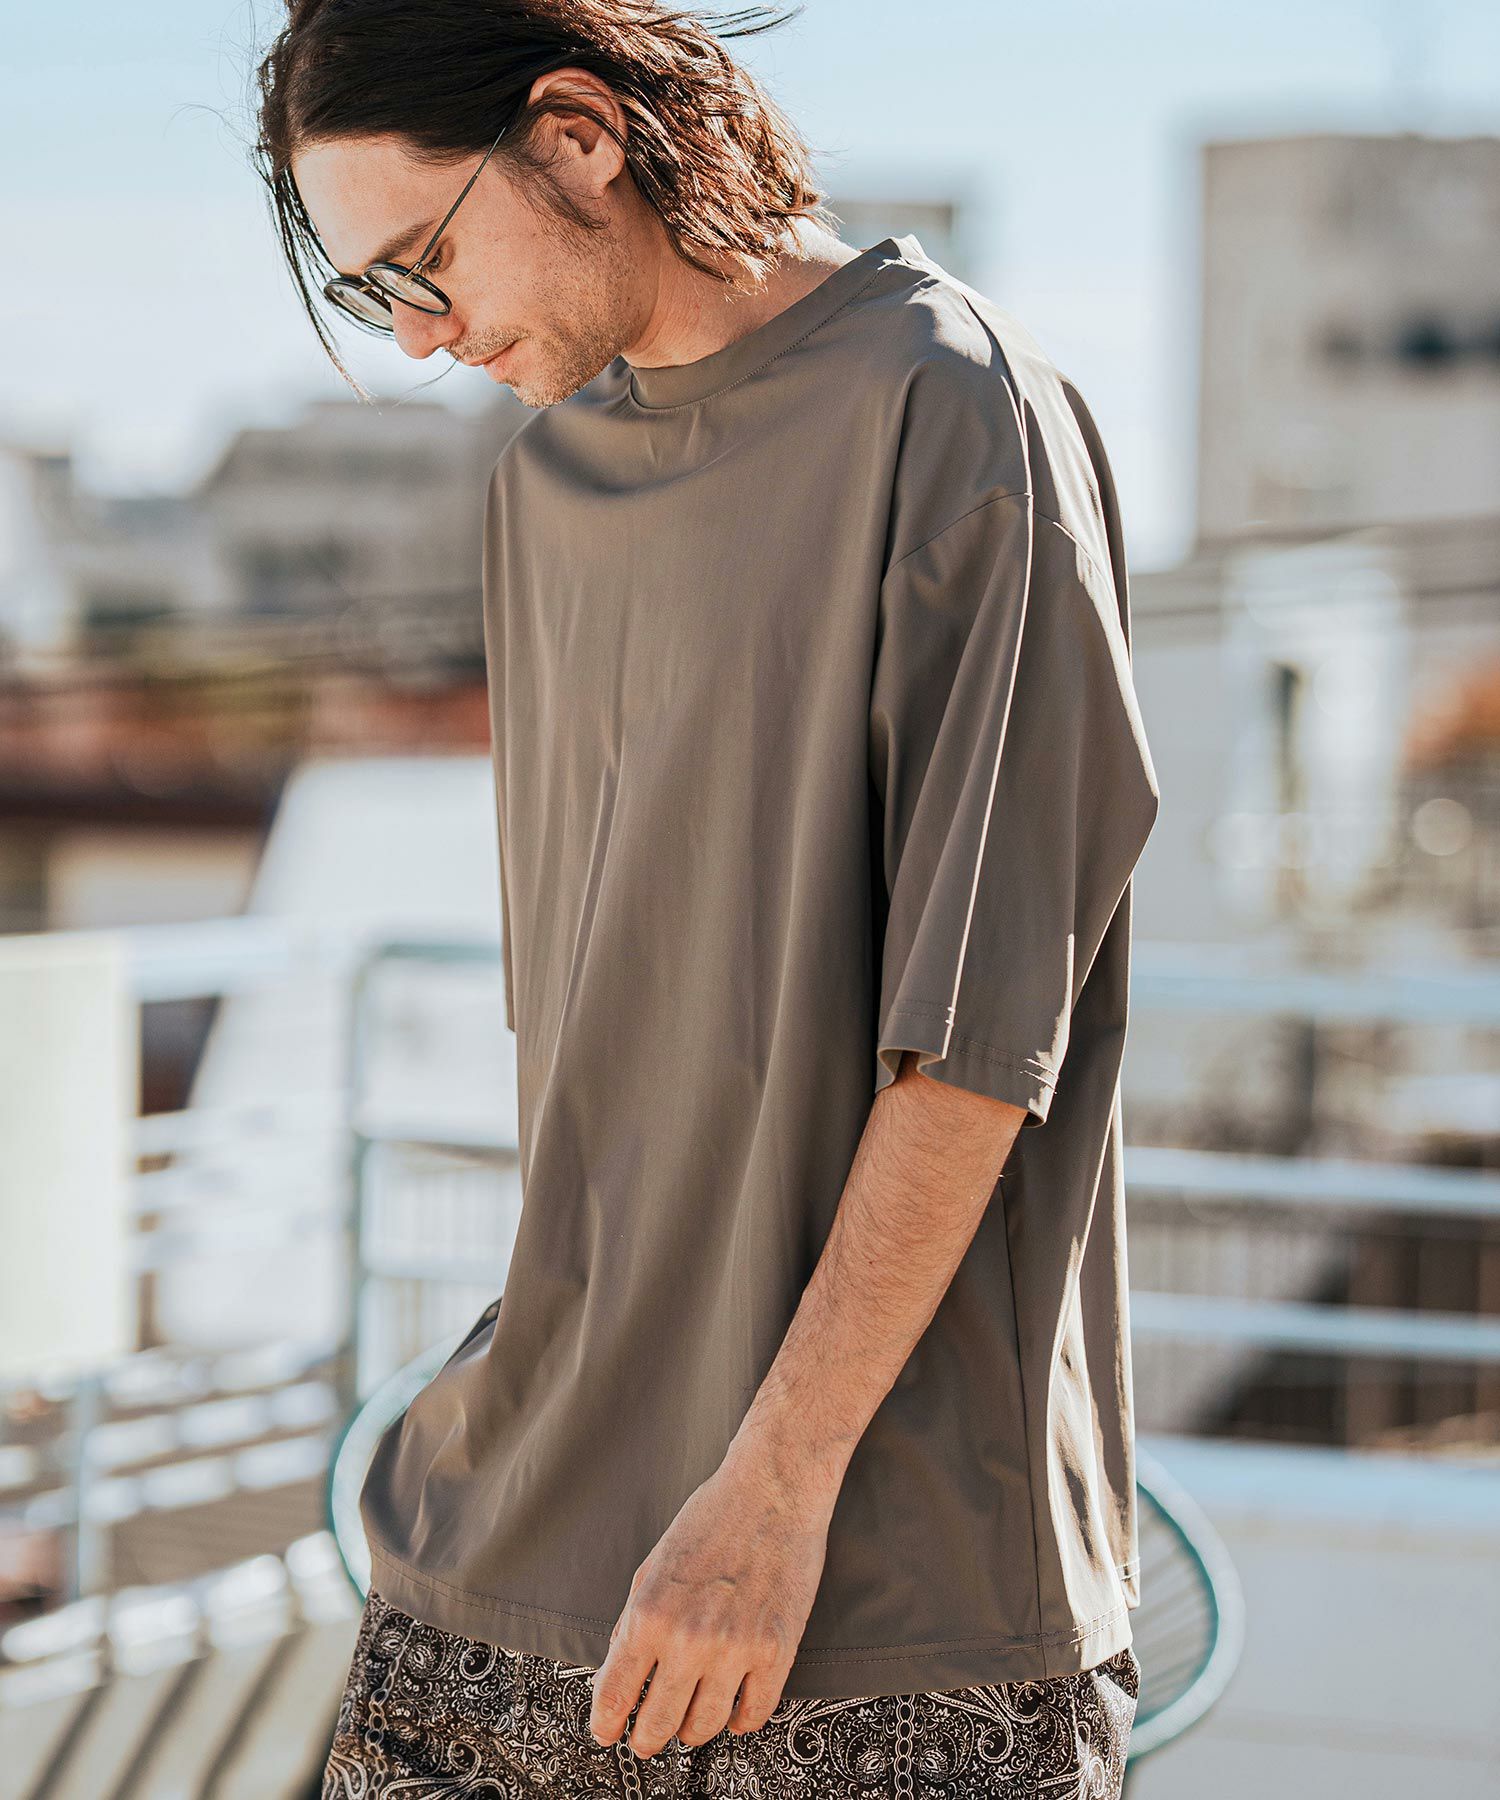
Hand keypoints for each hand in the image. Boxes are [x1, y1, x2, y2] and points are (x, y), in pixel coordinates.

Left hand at [587, 1444, 835, 1757]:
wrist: (772, 1488)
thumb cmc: (713, 1516)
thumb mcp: (653, 1565)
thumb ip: (633, 1620)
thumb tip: (621, 1669)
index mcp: (650, 1614)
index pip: (615, 1696)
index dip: (606, 1725)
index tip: (608, 1732)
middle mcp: (689, 1638)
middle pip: (657, 1725)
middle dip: (646, 1739)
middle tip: (646, 1738)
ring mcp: (735, 1649)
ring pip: (705, 1727)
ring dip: (692, 1731)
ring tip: (690, 1721)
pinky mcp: (776, 1650)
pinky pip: (754, 1714)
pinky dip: (739, 1721)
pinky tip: (732, 1709)